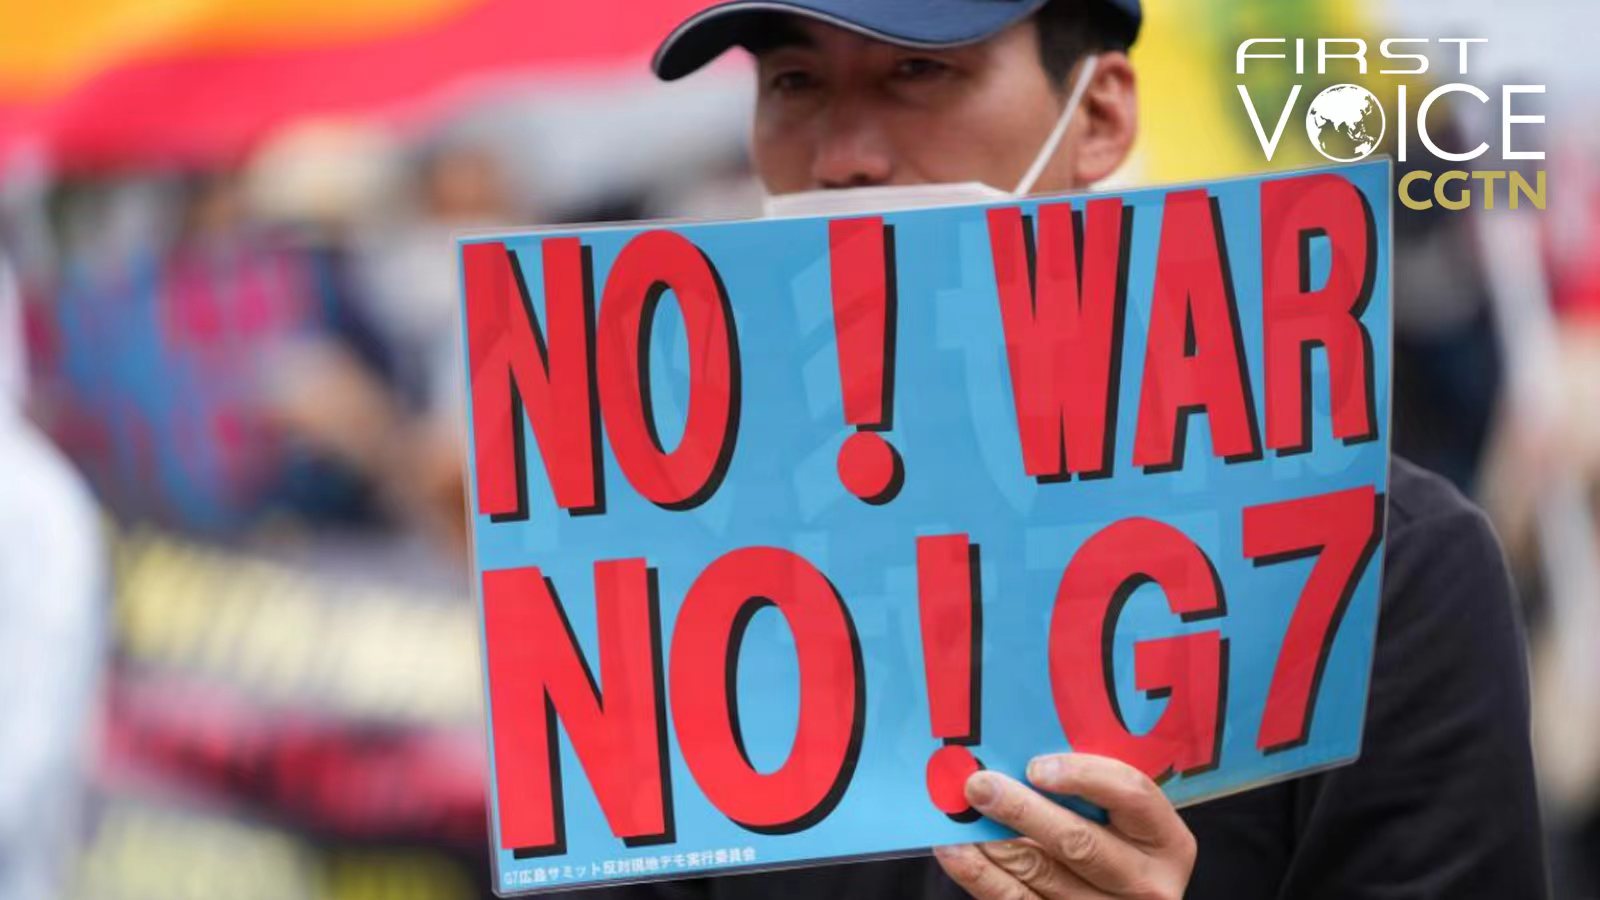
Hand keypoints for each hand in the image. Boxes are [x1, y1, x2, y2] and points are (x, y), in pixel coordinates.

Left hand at [933, 753, 1195, 898]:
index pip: (1133, 796)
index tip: (1036, 766)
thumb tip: (1015, 758)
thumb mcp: (1123, 821)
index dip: (1084, 776)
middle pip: (1080, 843)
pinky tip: (956, 852)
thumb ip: (1089, 794)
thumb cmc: (1115, 844)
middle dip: (1023, 810)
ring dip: (992, 843)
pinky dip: (981, 875)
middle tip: (980, 785)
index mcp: (1168, 842)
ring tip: (957, 816)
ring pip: (1042, 875)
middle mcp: (1147, 884)